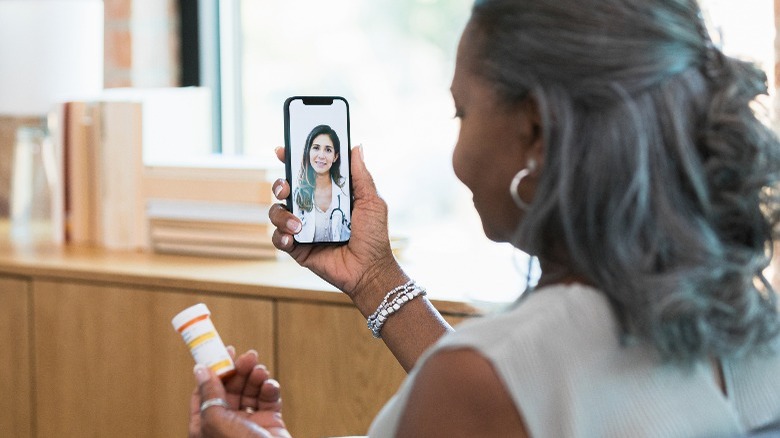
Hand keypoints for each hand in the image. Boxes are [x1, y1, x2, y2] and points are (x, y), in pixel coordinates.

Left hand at [189, 349, 290, 437]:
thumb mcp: (216, 421)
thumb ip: (208, 393)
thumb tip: (200, 369)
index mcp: (205, 425)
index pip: (205, 391)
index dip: (214, 370)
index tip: (223, 351)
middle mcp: (226, 423)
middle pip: (230, 388)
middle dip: (239, 370)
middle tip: (248, 356)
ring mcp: (249, 423)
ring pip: (250, 391)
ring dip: (255, 378)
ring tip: (260, 370)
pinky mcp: (269, 423)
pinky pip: (268, 400)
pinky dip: (269, 389)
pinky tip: (270, 386)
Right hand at [269, 145, 406, 302]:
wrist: (370, 269)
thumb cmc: (374, 235)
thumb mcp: (371, 201)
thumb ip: (360, 175)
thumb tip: (356, 146)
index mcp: (328, 194)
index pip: (306, 173)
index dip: (292, 160)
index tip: (282, 150)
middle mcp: (312, 209)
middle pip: (285, 190)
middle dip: (280, 184)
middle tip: (286, 188)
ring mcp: (303, 228)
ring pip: (277, 212)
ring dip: (282, 214)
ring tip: (298, 225)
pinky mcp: (297, 248)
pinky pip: (278, 238)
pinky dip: (280, 236)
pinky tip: (291, 238)